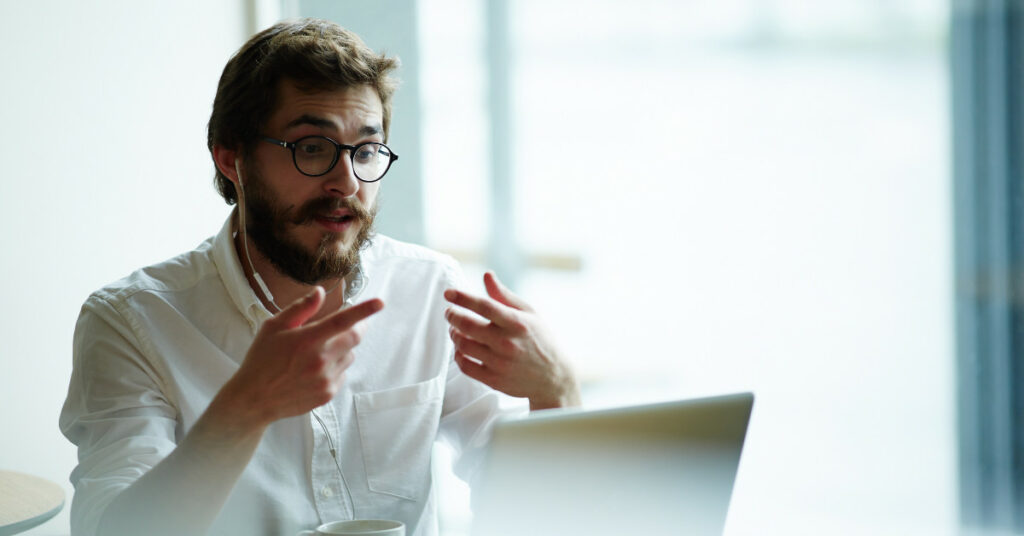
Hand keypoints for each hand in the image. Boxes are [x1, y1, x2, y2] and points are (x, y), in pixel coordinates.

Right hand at [220, 286, 383, 427]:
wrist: (255, 399)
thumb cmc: (262, 359)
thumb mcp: (273, 327)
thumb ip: (300, 309)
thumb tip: (319, 292)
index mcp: (308, 340)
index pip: (342, 321)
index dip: (364, 311)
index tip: (380, 303)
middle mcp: (321, 360)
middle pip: (355, 338)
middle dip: (358, 327)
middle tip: (351, 323)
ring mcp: (326, 379)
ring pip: (350, 355)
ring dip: (342, 348)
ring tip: (318, 351)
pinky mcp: (328, 393)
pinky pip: (342, 373)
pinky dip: (336, 367)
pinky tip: (315, 369)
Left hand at [444, 272, 579, 409]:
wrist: (554, 378)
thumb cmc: (540, 340)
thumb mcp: (529, 313)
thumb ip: (505, 295)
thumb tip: (486, 275)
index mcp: (517, 323)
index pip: (483, 306)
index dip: (462, 298)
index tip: (448, 293)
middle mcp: (507, 343)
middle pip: (467, 325)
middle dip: (453, 316)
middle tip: (450, 312)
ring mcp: (500, 363)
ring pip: (463, 345)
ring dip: (454, 334)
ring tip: (455, 329)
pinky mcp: (494, 380)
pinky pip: (465, 366)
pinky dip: (458, 355)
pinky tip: (461, 348)